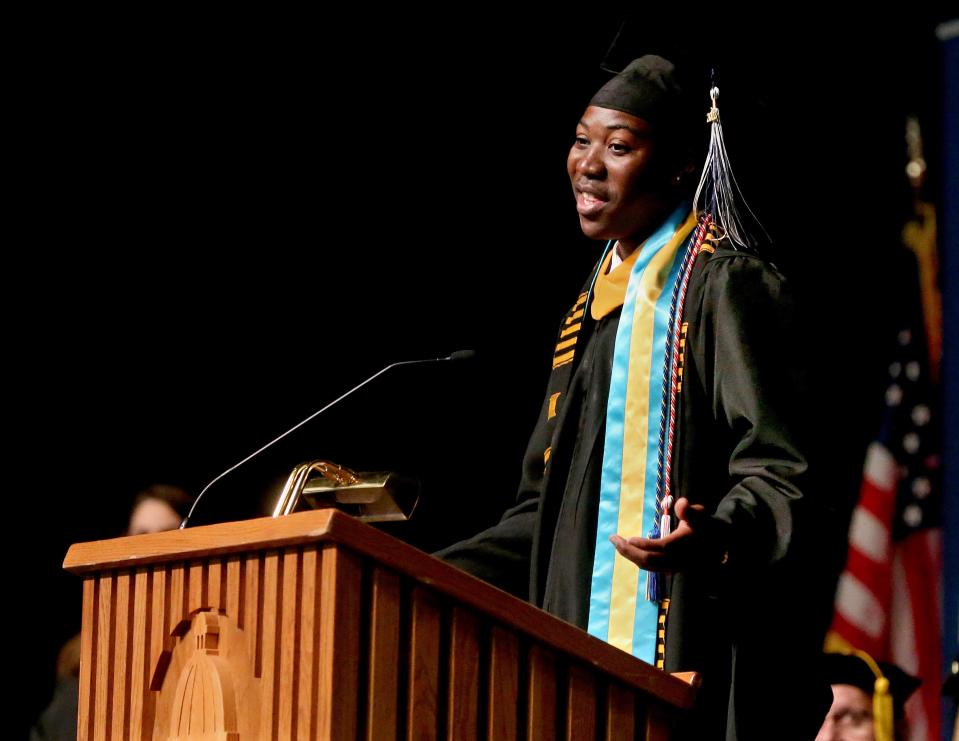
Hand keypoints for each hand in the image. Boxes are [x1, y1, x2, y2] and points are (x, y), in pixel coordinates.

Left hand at [609, 498, 723, 572]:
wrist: (718, 544)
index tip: (628, 538)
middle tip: (613, 539)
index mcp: (684, 545)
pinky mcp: (671, 569)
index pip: (662, 548)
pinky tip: (628, 550)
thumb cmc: (706, 525)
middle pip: (650, 561)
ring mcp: (674, 567)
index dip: (644, 544)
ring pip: (649, 566)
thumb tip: (681, 503)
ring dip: (630, 556)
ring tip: (616, 543)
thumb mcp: (701, 514)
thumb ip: (690, 510)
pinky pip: (651, 567)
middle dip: (629, 551)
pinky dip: (637, 560)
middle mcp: (678, 559)